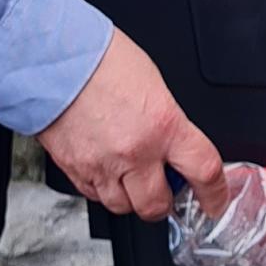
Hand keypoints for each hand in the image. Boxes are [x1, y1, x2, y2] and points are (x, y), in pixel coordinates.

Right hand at [39, 29, 225, 220]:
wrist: (51, 58)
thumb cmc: (99, 59)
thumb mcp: (153, 84)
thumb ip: (166, 121)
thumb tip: (172, 142)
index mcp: (164, 124)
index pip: (204, 171)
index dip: (214, 194)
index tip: (214, 201)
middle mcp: (135, 151)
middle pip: (158, 205)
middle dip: (164, 201)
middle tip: (163, 186)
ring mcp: (102, 165)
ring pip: (123, 207)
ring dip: (131, 198)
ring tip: (130, 177)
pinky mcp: (74, 170)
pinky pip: (93, 195)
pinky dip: (102, 188)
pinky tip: (105, 169)